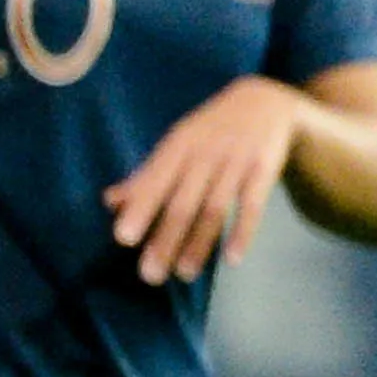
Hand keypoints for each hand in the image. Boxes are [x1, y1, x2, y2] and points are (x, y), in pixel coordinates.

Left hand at [105, 76, 309, 283]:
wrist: (265, 101)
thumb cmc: (211, 128)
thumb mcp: (177, 143)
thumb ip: (146, 174)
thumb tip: (110, 202)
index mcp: (178, 145)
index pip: (155, 181)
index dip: (140, 209)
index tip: (124, 239)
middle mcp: (205, 153)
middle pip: (182, 202)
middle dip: (165, 239)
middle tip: (150, 275)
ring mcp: (236, 162)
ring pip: (214, 209)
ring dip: (199, 244)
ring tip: (185, 274)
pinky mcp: (264, 170)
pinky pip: (252, 206)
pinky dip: (243, 232)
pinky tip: (232, 259)